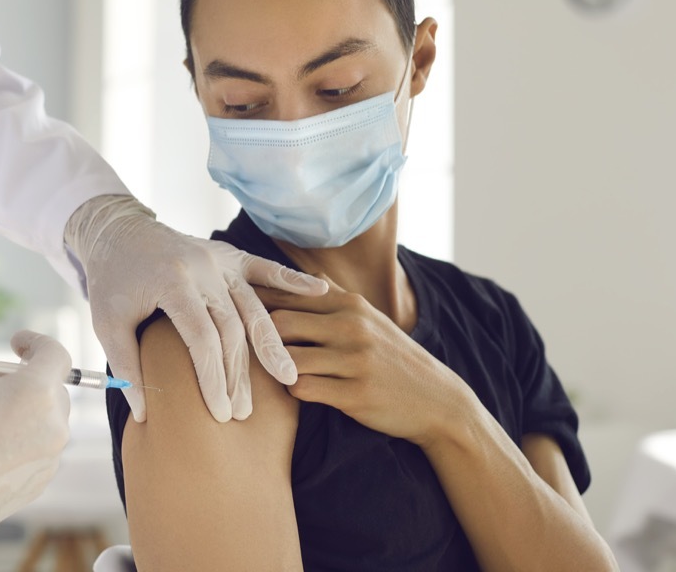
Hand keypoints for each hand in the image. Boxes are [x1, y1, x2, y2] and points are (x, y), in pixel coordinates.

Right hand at [0, 331, 70, 558]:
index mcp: (38, 393)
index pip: (56, 354)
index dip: (35, 342)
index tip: (15, 343)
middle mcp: (53, 429)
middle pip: (51, 390)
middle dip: (21, 380)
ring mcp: (47, 462)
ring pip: (43, 423)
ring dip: (19, 413)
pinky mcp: (34, 488)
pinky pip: (34, 453)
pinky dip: (16, 444)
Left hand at [65, 195, 328, 422]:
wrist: (117, 232)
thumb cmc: (111, 280)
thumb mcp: (108, 323)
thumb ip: (127, 365)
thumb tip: (144, 414)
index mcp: (172, 282)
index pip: (201, 338)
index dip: (213, 378)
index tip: (221, 413)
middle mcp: (202, 269)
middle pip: (232, 328)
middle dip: (240, 374)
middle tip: (247, 412)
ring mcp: (218, 259)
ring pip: (253, 307)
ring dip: (270, 344)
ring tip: (288, 377)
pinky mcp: (228, 255)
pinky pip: (264, 269)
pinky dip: (292, 280)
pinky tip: (320, 291)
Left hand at [258, 279, 472, 445]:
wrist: (437, 400)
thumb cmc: (391, 357)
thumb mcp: (368, 318)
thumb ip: (332, 296)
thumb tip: (298, 275)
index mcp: (350, 303)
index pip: (287, 294)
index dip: (257, 304)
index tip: (238, 314)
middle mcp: (352, 326)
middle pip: (279, 323)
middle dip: (260, 338)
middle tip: (250, 350)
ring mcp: (355, 360)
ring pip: (287, 358)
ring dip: (275, 368)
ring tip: (275, 371)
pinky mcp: (356, 394)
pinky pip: (303, 389)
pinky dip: (293, 390)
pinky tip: (300, 390)